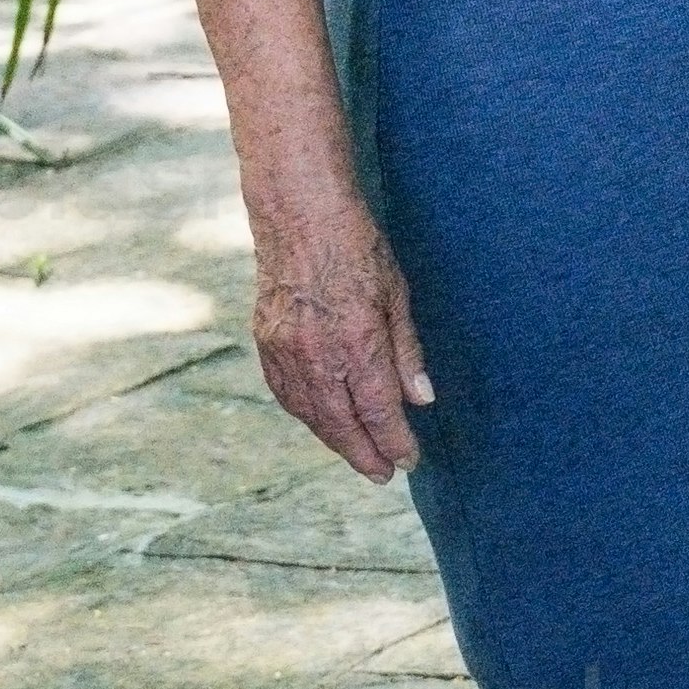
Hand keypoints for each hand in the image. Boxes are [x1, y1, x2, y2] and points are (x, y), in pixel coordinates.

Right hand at [253, 205, 430, 484]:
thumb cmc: (357, 247)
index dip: (394, 441)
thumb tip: (422, 399)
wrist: (300, 215)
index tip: (408, 460)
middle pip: (342, 423)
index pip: (379, 410)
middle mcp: (318, 355)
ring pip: (311, 413)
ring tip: (358, 454)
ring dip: (335, 440)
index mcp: (357, 343)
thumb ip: (406, 352)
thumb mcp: (397, 295)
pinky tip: (323, 421)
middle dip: (365, 453)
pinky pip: (287, 393)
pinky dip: (307, 414)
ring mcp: (286, 351)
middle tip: (384, 473)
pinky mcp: (266, 342)